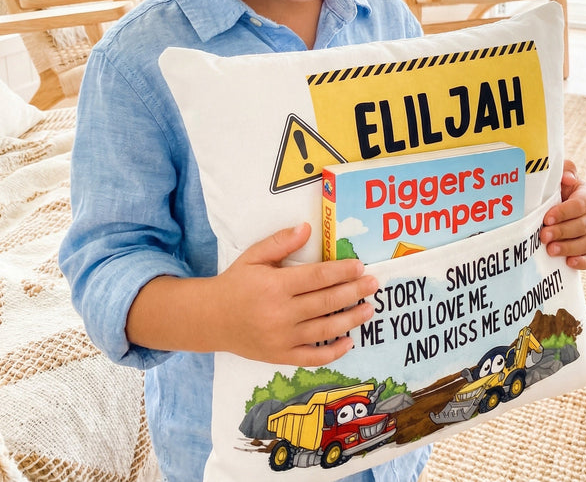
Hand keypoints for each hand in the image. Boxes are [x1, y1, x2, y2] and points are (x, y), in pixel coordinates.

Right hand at [213, 222, 378, 365]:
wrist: (210, 319)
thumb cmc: (236, 283)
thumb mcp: (254, 256)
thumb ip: (280, 242)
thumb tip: (307, 228)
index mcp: (275, 286)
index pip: (317, 277)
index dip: (341, 271)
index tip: (360, 266)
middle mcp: (280, 313)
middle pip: (326, 302)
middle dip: (354, 292)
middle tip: (374, 284)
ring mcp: (281, 338)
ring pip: (325, 330)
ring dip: (351, 319)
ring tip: (369, 309)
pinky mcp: (280, 356)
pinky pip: (312, 357)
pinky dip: (333, 352)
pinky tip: (348, 341)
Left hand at [540, 159, 585, 269]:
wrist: (558, 205)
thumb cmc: (558, 189)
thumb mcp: (560, 177)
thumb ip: (565, 170)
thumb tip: (568, 178)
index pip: (580, 205)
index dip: (564, 212)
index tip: (547, 218)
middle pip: (583, 226)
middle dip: (562, 231)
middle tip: (544, 236)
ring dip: (568, 248)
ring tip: (550, 250)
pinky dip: (582, 262)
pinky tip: (568, 263)